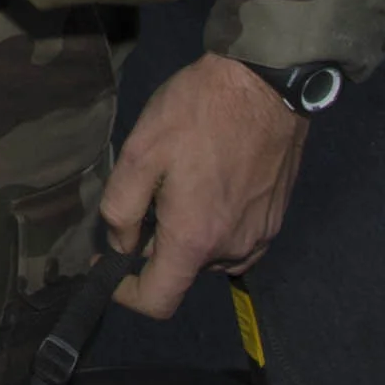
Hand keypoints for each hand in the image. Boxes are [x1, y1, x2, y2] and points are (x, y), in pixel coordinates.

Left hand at [95, 54, 308, 320]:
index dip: (126, 294)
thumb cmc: (198, 112)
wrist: (266, 83)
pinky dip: (215, 226)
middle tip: (148, 196)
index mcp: (194, 239)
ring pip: (209, 255)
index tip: (108, 266)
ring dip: (188, 235)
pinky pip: (235, 240)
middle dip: (156, 246)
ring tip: (181, 184)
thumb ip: (121, 209)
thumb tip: (121, 245)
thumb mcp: (139, 151)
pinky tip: (210, 184)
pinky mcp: (275, 219)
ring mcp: (260, 236)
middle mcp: (232, 249)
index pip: (158, 301)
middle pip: (182, 271)